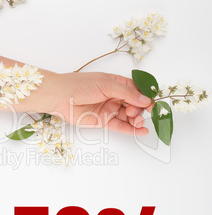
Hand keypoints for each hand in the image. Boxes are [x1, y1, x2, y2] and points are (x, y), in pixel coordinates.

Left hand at [20, 71, 152, 135]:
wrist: (61, 97)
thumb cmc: (81, 85)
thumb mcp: (107, 84)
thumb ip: (127, 93)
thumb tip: (146, 100)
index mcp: (116, 83)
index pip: (137, 90)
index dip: (146, 97)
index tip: (152, 103)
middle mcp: (114, 96)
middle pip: (135, 104)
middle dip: (140, 110)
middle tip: (136, 112)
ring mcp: (109, 109)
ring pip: (129, 116)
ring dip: (137, 120)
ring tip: (138, 123)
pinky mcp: (103, 121)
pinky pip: (120, 126)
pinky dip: (131, 129)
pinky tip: (141, 131)